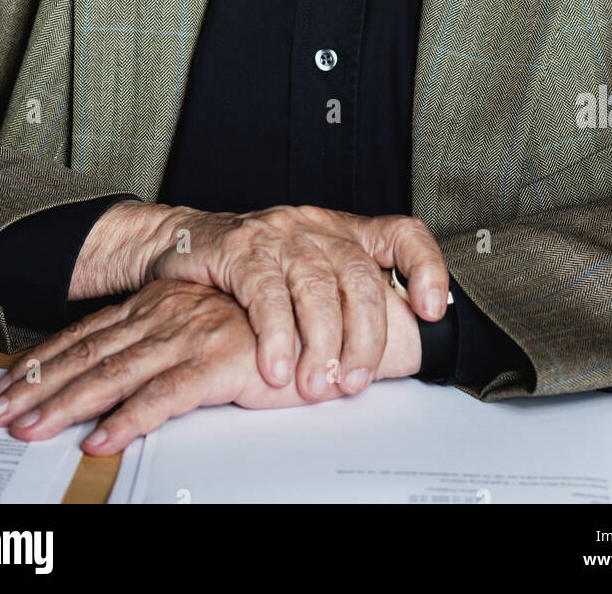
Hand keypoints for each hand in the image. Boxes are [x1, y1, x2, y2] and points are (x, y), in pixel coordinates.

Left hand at [0, 273, 421, 452]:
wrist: (332, 309)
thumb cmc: (274, 321)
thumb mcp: (210, 327)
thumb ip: (173, 343)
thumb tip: (131, 374)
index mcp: (163, 304)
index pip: (90, 333)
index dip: (46, 360)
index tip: (10, 384)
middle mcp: (168, 314)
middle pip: (91, 353)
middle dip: (39, 386)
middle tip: (0, 414)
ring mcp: (190, 335)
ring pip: (115, 374)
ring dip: (68, 404)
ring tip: (33, 430)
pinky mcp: (217, 361)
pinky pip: (164, 396)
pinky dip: (128, 419)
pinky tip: (102, 439)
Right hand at [70, 200, 447, 401]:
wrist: (179, 244)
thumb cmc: (252, 268)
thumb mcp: (307, 273)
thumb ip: (344, 302)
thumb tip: (388, 355)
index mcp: (342, 230)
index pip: (402, 232)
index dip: (426, 267)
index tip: (431, 311)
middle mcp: (316, 226)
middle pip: (359, 276)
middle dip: (365, 336)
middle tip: (354, 381)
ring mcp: (278, 234)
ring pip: (316, 287)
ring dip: (321, 344)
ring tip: (316, 384)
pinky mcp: (240, 249)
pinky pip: (266, 293)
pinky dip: (277, 335)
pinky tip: (277, 367)